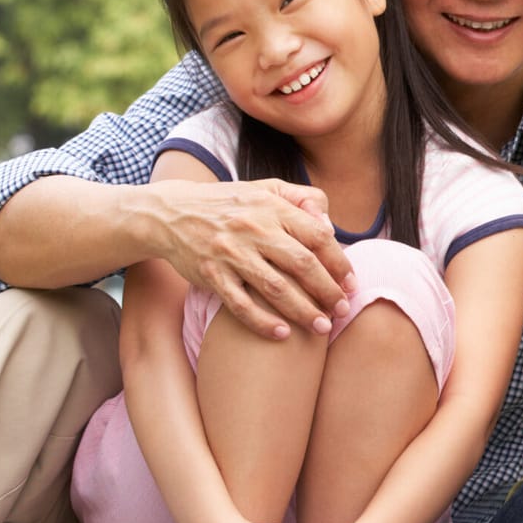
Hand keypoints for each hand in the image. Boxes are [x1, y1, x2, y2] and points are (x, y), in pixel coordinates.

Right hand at [146, 179, 352, 338]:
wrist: (171, 213)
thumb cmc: (229, 204)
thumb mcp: (266, 188)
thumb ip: (302, 200)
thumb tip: (330, 226)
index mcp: (272, 208)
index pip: (318, 236)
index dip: (339, 263)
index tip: (352, 284)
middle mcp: (254, 230)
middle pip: (302, 265)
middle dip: (328, 291)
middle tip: (342, 310)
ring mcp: (231, 254)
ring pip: (275, 288)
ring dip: (303, 311)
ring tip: (322, 327)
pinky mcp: (210, 275)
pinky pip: (240, 304)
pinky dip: (262, 321)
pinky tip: (282, 334)